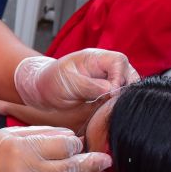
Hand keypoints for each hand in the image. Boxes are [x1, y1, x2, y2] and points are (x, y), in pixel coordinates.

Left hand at [14, 50, 138, 122]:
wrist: (41, 90)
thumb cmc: (51, 82)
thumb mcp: (67, 83)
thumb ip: (89, 86)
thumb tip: (111, 90)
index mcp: (95, 57)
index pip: (119, 62)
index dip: (119, 77)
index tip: (110, 94)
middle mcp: (104, 66)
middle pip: (129, 73)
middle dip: (125, 89)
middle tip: (111, 104)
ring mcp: (107, 78)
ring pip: (127, 86)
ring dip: (121, 99)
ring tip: (108, 109)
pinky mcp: (106, 92)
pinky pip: (119, 97)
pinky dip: (117, 105)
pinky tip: (108, 113)